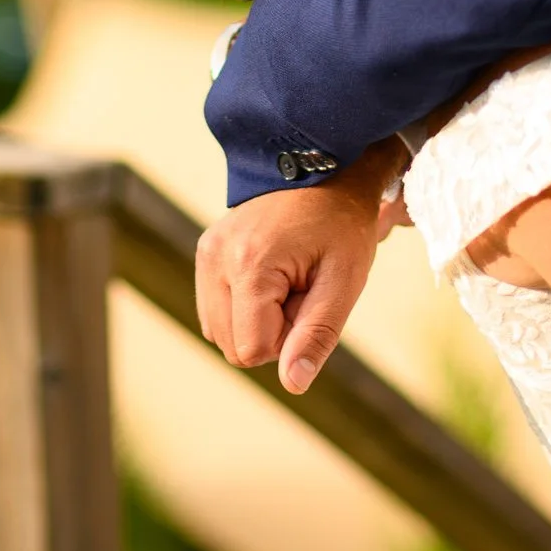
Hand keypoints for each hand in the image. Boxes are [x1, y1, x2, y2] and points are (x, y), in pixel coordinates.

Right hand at [195, 138, 404, 394]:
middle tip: (304, 285)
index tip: (313, 296)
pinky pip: (216, 309)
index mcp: (249, 265)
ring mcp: (206, 252)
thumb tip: (293, 385)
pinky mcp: (206, 250)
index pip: (253, 350)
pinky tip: (272, 275)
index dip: (290, 337)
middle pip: (233, 346)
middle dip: (273, 330)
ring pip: (220, 332)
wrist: (327, 166)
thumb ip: (317, 335)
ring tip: (290, 278)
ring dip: (259, 319)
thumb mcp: (345, 280)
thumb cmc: (343, 224)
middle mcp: (215, 258)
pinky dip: (245, 306)